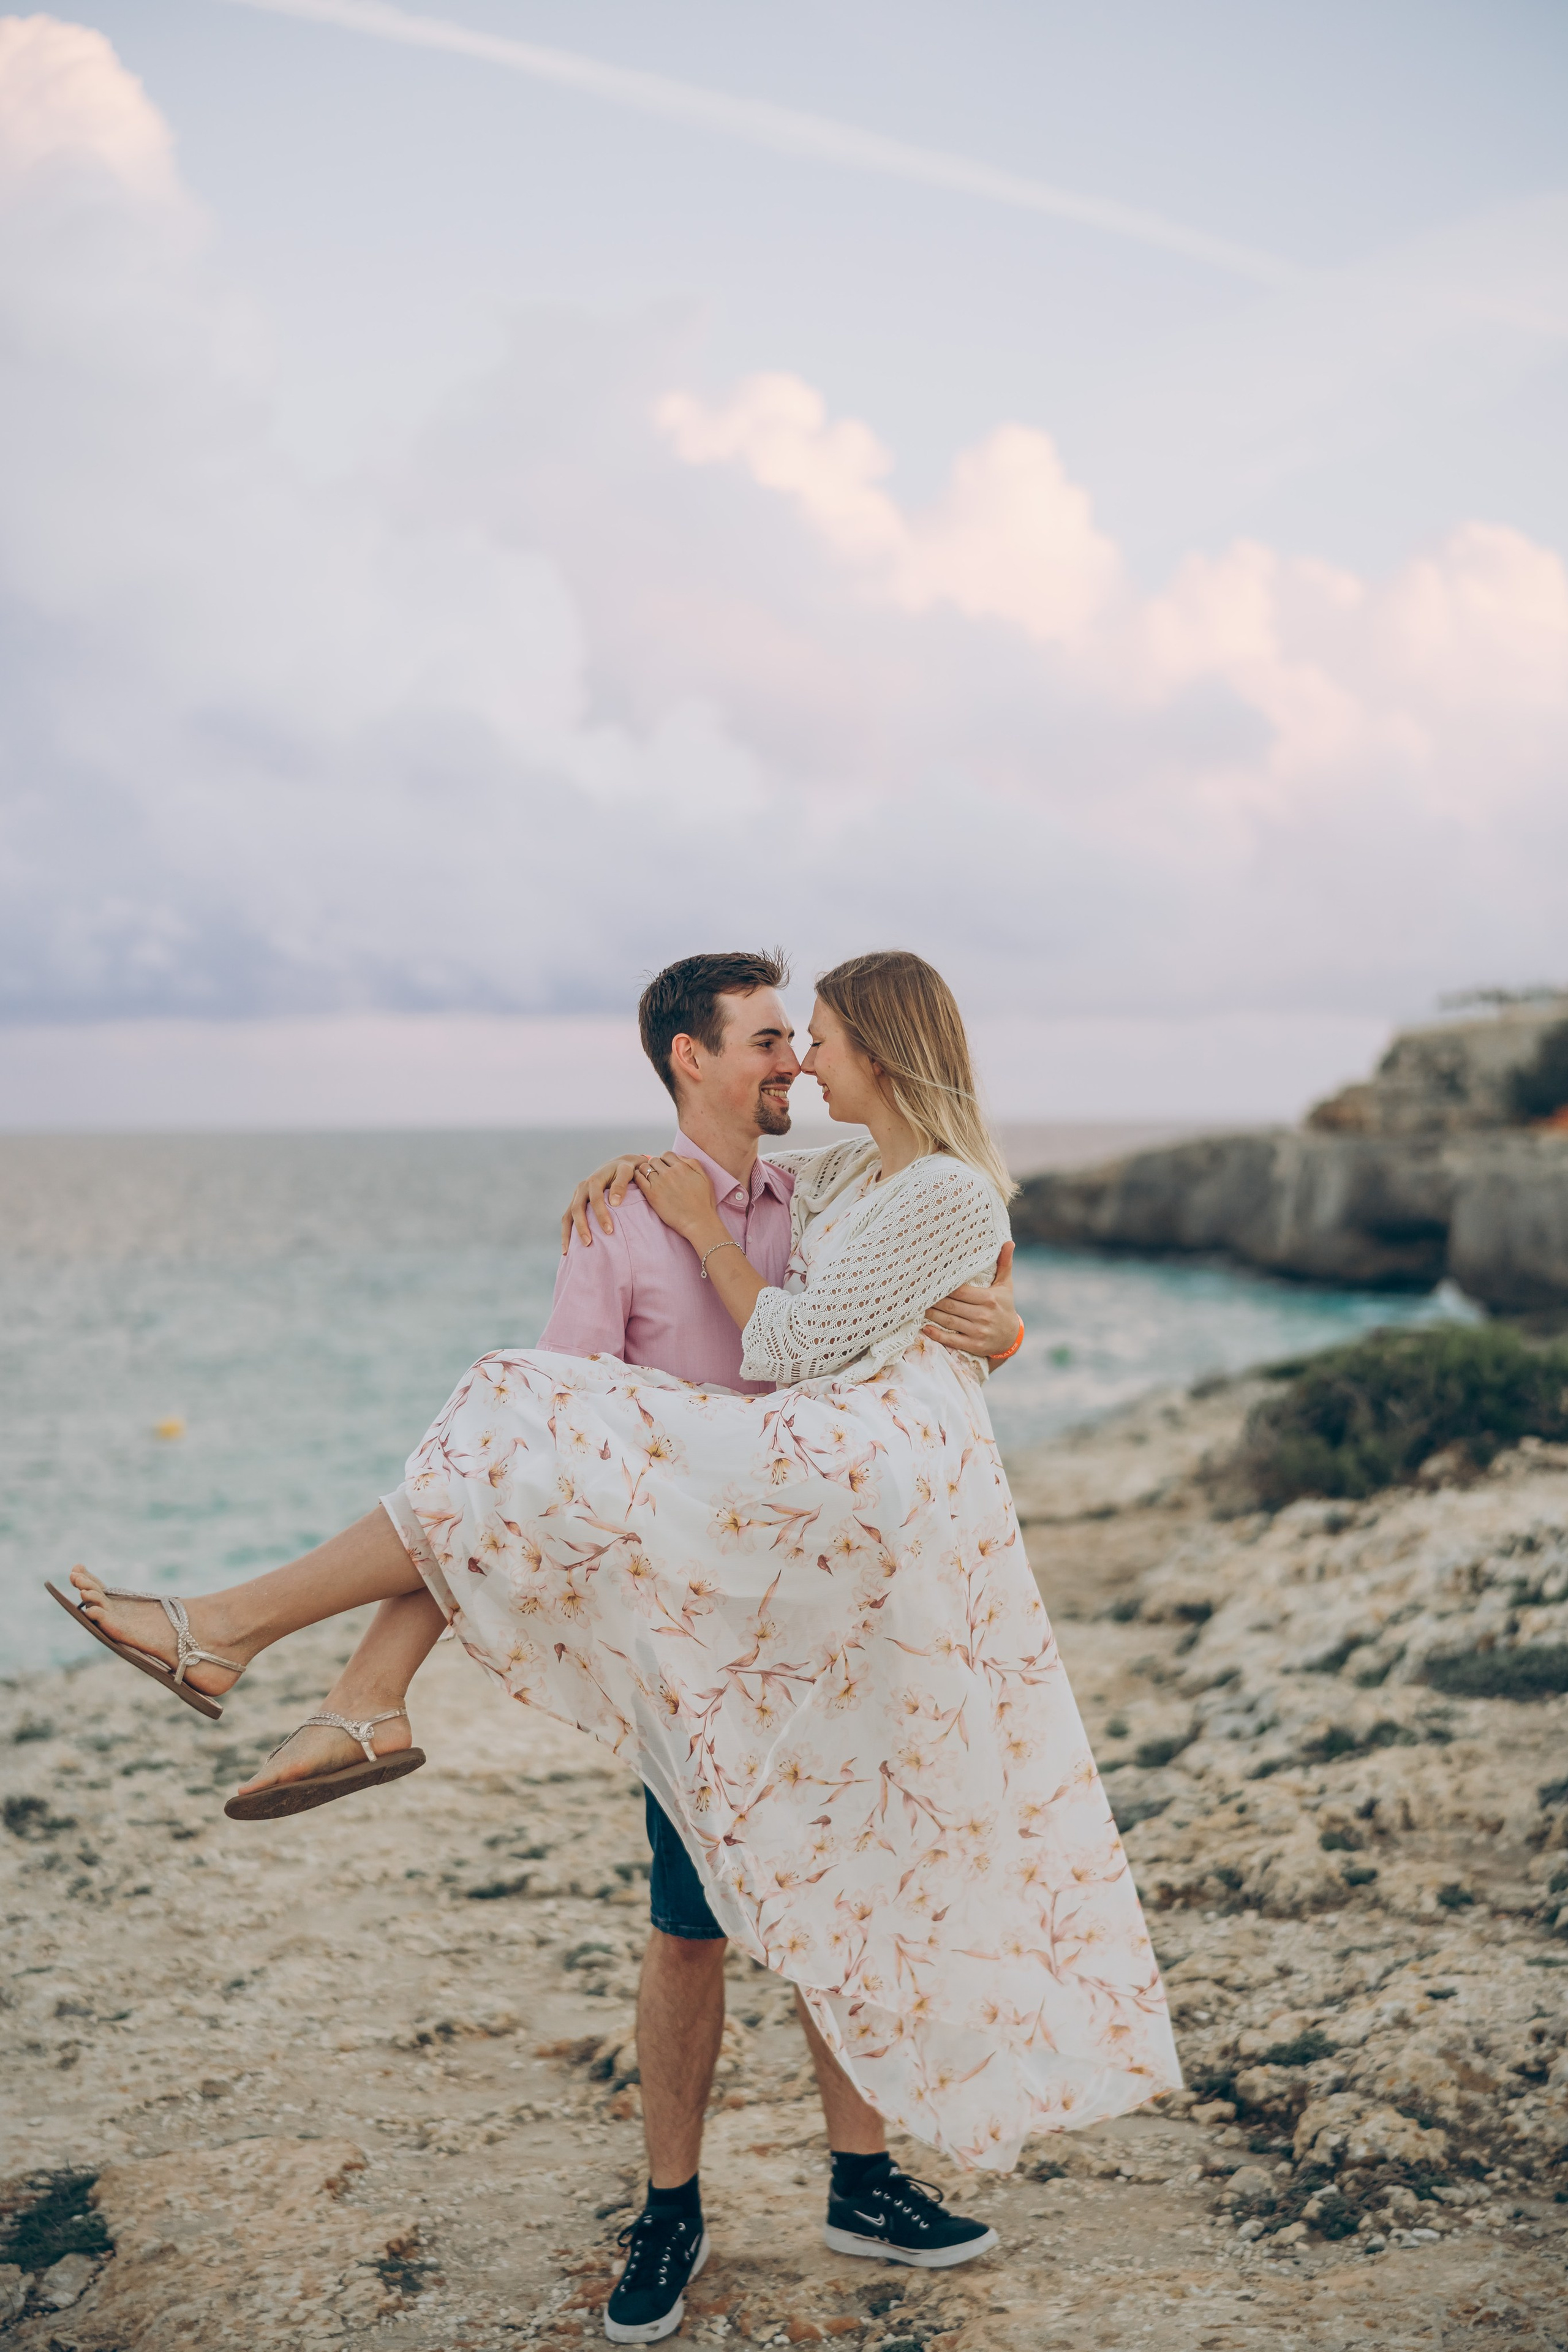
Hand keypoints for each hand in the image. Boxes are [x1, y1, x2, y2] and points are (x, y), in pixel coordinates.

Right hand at [561, 1152, 646, 1251]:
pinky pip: (567, 1219)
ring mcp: (577, 1197)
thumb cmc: (625, 1170)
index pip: (595, 1199)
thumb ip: (621, 1185)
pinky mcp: (576, 1204)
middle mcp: (581, 1188)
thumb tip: (615, 1203)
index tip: (610, 1231)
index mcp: (593, 1181)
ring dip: (568, 1233)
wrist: (617, 1166)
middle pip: (577, 1209)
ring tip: (568, 1252)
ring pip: (568, 1215)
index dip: (601, 1215)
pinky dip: (566, 1233)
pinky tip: (568, 1249)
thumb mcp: (626, 1171)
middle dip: (582, 1227)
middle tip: (588, 1243)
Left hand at [634, 1152, 722, 1244]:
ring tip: (650, 1179)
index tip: (666, 1168)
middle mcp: (670, 1173)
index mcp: (682, 1167)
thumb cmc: (703, 1203)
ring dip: (645, 1171)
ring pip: (644, 1167)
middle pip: (654, 1160)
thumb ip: (693, 1163)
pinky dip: (637, 1177)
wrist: (698, 1222)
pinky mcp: (651, 1194)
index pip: (667, 1154)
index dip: (665, 1160)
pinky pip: (638, 1178)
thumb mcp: (705, 1178)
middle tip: (658, 1175)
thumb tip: (679, 1157)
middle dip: (655, 1165)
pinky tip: (642, 1182)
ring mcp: (659, 1183)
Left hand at [923, 1242, 1019, 1361]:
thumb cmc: (1004, 1306)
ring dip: (931, 1314)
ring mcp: (978, 1332)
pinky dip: (936, 1334)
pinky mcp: (974, 1346)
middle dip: (933, 1300)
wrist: (1011, 1337)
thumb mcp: (1005, 1285)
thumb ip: (1004, 1264)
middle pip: (951, 1306)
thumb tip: (1008, 1242)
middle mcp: (983, 1315)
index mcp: (989, 1299)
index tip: (929, 1280)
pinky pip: (951, 1340)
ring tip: (917, 1307)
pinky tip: (925, 1328)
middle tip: (917, 1294)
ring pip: (948, 1321)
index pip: (960, 1291)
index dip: (943, 1286)